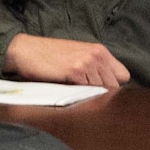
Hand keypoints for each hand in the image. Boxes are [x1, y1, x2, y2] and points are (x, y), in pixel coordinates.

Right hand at [5, 34, 129, 87]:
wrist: (25, 50)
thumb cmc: (49, 56)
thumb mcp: (77, 57)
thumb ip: (93, 69)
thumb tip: (107, 89)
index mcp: (99, 51)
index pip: (123, 76)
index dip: (114, 86)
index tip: (102, 92)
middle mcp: (96, 55)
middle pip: (115, 86)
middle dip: (104, 94)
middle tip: (88, 98)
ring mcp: (86, 63)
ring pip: (102, 90)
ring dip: (92, 97)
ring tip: (77, 95)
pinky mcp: (75, 71)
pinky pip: (87, 90)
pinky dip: (81, 95)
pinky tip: (70, 93)